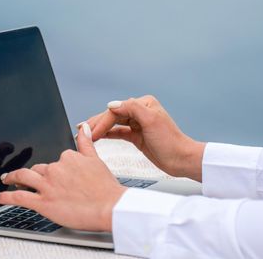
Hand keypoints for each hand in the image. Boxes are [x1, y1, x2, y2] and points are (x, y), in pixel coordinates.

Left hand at [0, 123, 126, 231]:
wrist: (110, 207)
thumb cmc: (106, 188)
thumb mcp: (97, 160)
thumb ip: (86, 143)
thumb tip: (84, 128)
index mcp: (68, 157)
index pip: (55, 160)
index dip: (52, 168)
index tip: (52, 173)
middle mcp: (56, 169)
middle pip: (37, 169)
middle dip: (31, 174)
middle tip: (24, 178)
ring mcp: (47, 185)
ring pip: (23, 178)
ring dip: (12, 178)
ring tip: (6, 179)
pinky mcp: (43, 203)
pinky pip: (18, 197)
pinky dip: (5, 196)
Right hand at [85, 95, 205, 181]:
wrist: (181, 159)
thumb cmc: (170, 141)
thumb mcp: (151, 120)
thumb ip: (132, 108)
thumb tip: (112, 104)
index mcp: (144, 104)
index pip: (117, 110)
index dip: (102, 120)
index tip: (91, 131)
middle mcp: (141, 111)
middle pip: (113, 115)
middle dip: (97, 123)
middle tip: (82, 131)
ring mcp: (138, 124)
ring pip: (114, 124)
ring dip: (101, 128)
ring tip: (86, 134)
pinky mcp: (137, 136)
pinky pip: (119, 132)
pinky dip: (108, 134)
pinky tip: (98, 137)